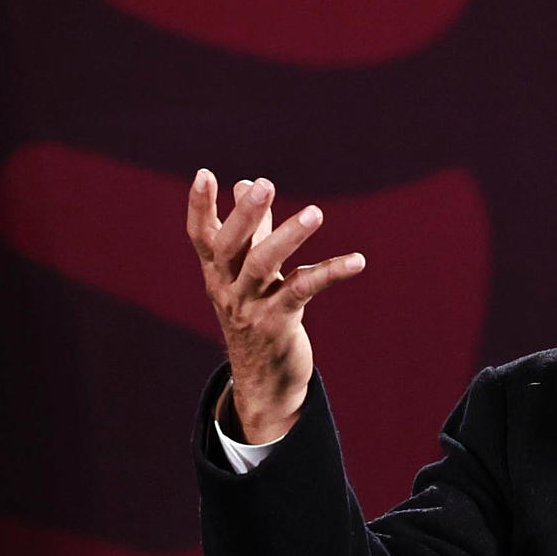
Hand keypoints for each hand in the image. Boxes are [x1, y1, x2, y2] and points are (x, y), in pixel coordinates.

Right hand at [187, 169, 365, 442]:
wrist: (262, 381)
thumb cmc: (255, 315)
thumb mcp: (246, 272)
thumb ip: (250, 227)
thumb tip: (245, 181)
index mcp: (216, 272)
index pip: (201, 236)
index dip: (199, 206)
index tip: (205, 174)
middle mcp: (227, 288)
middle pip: (229, 247)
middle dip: (246, 214)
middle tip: (263, 184)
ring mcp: (250, 308)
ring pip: (263, 266)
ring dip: (289, 236)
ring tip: (315, 212)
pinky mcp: (278, 324)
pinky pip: (304, 291)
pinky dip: (331, 272)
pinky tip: (357, 261)